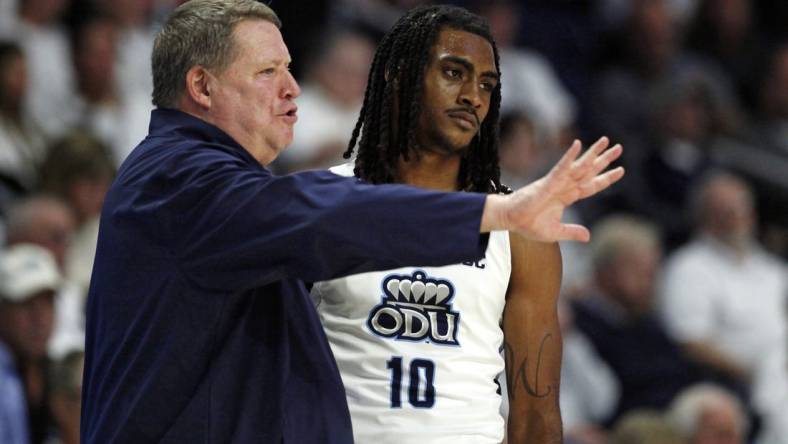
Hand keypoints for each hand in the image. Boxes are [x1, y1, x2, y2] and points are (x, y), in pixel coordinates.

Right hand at [482, 137, 622, 241]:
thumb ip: (572, 232)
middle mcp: (564, 186)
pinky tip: (577, 145)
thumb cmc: (528, 224)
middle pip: (589, 171)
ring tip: (606, 140)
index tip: (621, 170)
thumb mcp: (555, 232)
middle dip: (604, 160)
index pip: (591, 186)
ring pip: (579, 166)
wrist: (511, 220)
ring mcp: (557, 182)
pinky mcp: (547, 182)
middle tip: (619, 148)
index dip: (606, 178)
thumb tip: (588, 236)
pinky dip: (569, 157)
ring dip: (592, 153)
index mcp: (567, 197)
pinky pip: (560, 168)